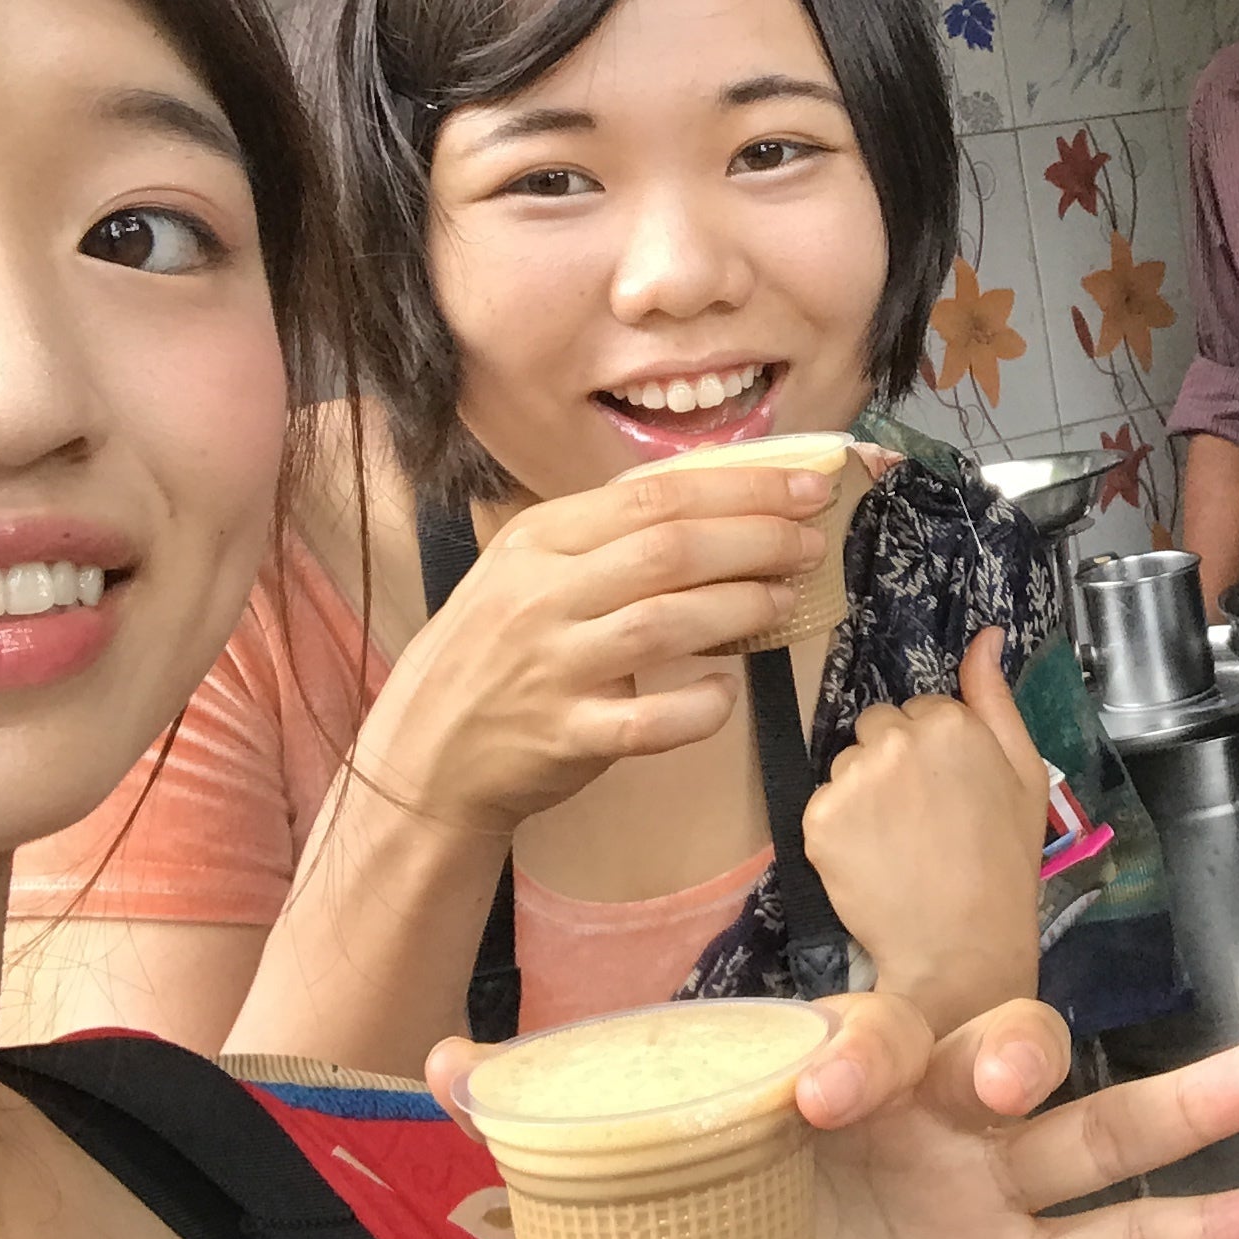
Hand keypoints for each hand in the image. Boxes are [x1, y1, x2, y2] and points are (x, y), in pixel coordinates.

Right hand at [354, 465, 833, 838]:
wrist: (427, 750)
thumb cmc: (499, 648)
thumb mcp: (530, 570)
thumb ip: (610, 535)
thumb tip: (725, 495)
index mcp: (538, 540)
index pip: (654, 496)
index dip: (742, 489)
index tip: (806, 488)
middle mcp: (542, 594)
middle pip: (668, 550)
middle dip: (756, 539)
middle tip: (811, 542)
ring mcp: (553, 666)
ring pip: (665, 623)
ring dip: (740, 607)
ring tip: (785, 599)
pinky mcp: (567, 735)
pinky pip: (649, 719)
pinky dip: (699, 705)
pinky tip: (729, 692)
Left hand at [426, 999, 1238, 1238]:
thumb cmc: (704, 1225)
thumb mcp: (627, 1174)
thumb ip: (545, 1113)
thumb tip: (430, 1059)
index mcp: (839, 1077)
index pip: (861, 1039)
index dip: (849, 1056)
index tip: (816, 1092)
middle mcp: (930, 1114)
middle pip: (999, 1048)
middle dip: (1004, 1053)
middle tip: (995, 1074)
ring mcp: (994, 1186)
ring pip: (1103, 1126)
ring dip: (1190, 1094)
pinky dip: (1213, 1223)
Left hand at [805, 628, 1050, 1029]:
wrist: (963, 948)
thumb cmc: (1004, 865)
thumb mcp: (1024, 775)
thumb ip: (996, 698)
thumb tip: (986, 635)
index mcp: (951, 722)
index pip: (921, 710)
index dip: (935, 754)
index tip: (949, 794)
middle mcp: (897, 738)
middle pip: (877, 729)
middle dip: (894, 764)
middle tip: (921, 820)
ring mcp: (854, 778)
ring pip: (848, 765)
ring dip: (865, 794)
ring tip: (898, 845)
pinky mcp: (819, 818)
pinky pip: (823, 805)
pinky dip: (840, 831)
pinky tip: (873, 862)